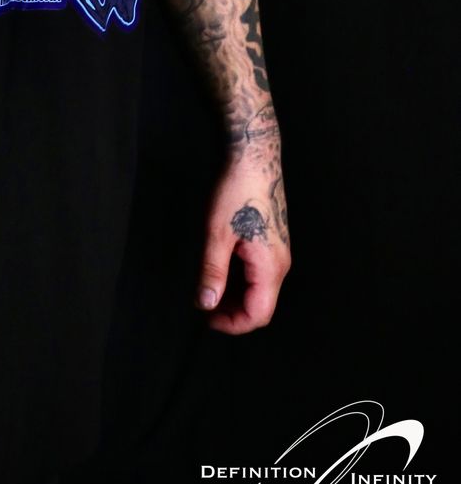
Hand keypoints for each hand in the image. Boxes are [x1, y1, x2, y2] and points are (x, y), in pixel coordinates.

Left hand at [196, 155, 290, 333]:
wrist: (253, 158)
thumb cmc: (237, 191)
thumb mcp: (216, 233)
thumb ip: (212, 271)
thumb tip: (207, 303)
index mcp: (270, 267)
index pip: (258, 314)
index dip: (232, 324)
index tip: (207, 320)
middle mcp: (280, 264)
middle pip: (261, 306)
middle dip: (233, 313)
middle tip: (204, 306)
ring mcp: (278, 253)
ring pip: (260, 290)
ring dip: (236, 296)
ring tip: (208, 290)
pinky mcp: (272, 243)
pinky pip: (259, 274)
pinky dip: (240, 281)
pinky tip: (220, 271)